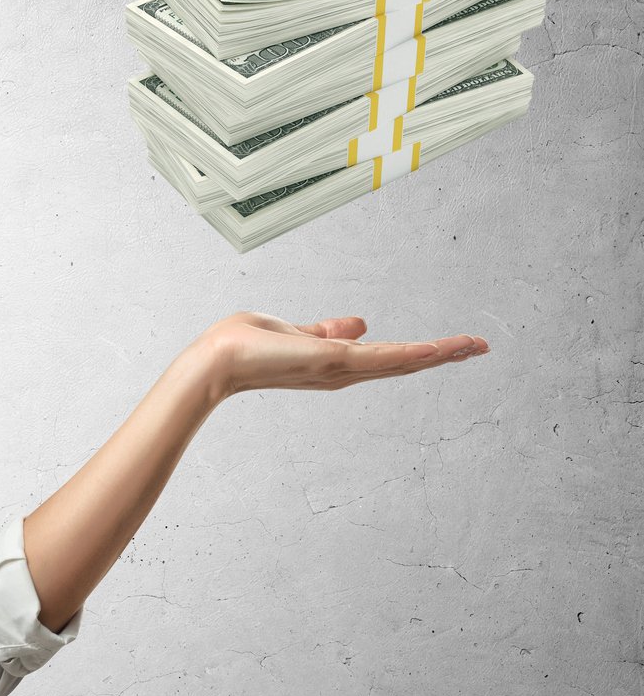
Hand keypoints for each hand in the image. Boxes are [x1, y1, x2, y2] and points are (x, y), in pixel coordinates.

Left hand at [197, 311, 488, 399]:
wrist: (216, 360)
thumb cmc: (244, 347)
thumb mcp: (295, 332)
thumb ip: (326, 330)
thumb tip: (359, 323)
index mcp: (336, 363)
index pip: (388, 356)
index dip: (422, 352)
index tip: (455, 345)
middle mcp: (342, 372)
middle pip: (402, 362)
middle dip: (442, 355)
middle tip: (480, 346)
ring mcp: (339, 370)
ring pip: (398, 361)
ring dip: (437, 353)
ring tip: (472, 346)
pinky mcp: (330, 362)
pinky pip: (376, 358)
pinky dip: (406, 354)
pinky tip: (433, 350)